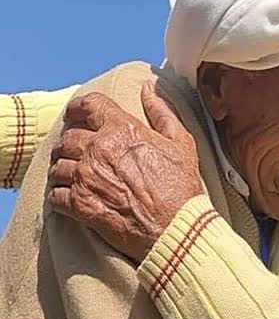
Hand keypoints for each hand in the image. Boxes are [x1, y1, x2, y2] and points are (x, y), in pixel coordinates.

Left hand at [48, 83, 203, 262]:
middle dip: (72, 143)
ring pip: (58, 166)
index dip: (79, 107)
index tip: (77, 114)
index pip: (87, 105)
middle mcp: (98, 150)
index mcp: (122, 130)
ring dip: (65, 170)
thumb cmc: (183, 188)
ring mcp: (86, 177)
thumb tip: (148, 90)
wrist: (177, 229)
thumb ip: (162, 112)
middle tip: (81, 153)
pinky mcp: (78, 204)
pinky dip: (60, 196)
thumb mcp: (181, 143)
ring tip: (77, 177)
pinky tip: (73, 198)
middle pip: (68, 137)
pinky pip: (54, 194)